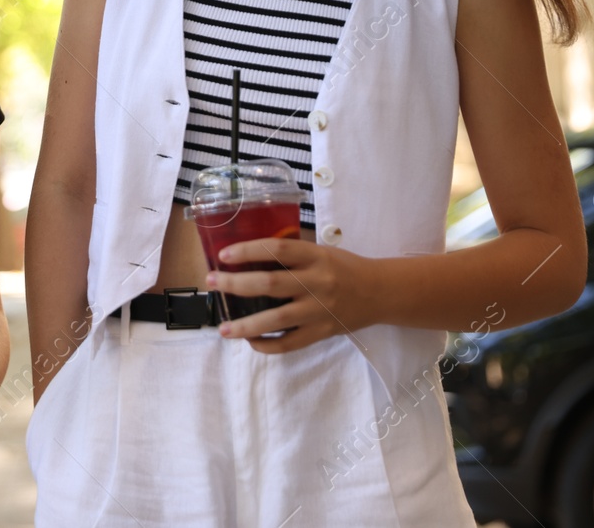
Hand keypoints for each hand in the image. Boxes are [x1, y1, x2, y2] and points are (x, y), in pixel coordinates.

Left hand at [206, 238, 379, 353]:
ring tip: (223, 328)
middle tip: (212, 283)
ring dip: (246, 325)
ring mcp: (320, 309)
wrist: (381, 292)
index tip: (223, 255)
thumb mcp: (321, 251)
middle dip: (237, 285)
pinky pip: (291, 343)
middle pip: (271, 284)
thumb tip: (248, 257)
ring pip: (277, 319)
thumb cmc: (344, 267)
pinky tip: (251, 341)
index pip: (279, 248)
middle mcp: (317, 282)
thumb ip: (292, 254)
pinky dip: (268, 345)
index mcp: (316, 256)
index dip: (249, 250)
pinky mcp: (323, 332)